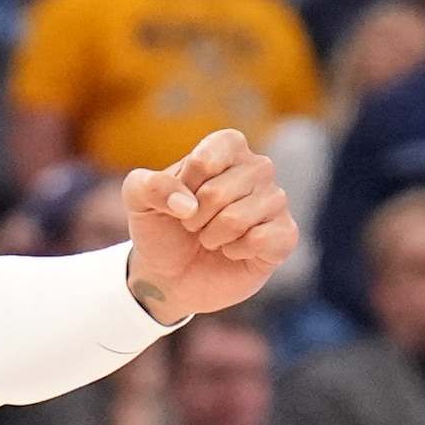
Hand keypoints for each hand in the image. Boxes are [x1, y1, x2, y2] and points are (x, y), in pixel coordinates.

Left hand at [114, 128, 301, 321]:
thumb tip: (187, 205)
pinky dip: (236, 252)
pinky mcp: (285, 234)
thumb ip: (148, 186)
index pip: (206, 157)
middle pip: (217, 192)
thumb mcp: (138, 200)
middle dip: (194, 218)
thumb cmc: (161, 229)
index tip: (179, 198)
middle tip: (194, 225)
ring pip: (238, 218)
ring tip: (212, 238)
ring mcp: (275, 201)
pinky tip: (233, 251)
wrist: (170, 276)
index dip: (183, 185)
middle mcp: (258, 168)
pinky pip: (262, 240)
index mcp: (227, 147)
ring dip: (212, 237)